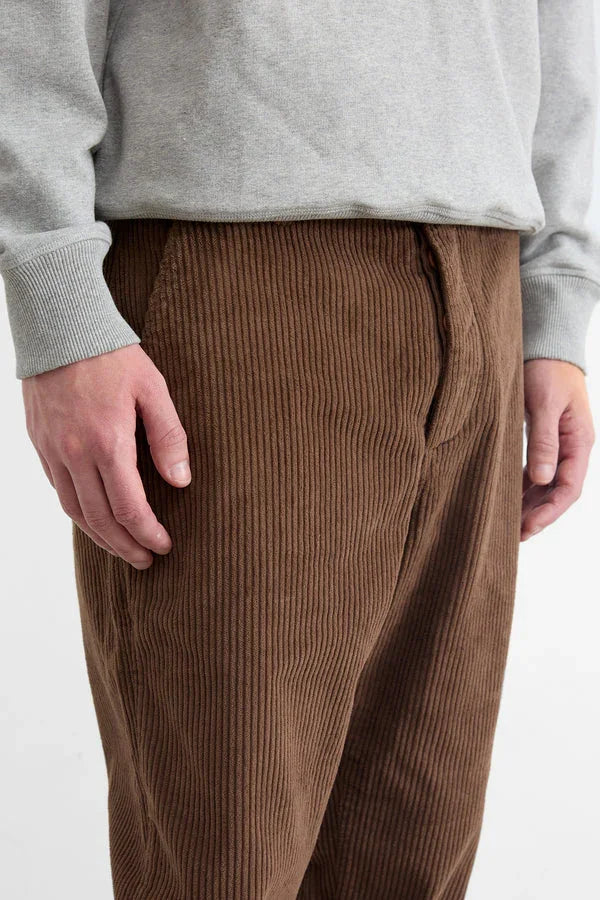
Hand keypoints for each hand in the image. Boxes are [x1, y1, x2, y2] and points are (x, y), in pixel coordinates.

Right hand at [22, 344, 191, 568]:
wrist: (60, 324)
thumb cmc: (112, 355)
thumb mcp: (153, 389)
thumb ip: (169, 437)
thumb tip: (181, 481)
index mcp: (107, 442)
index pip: (129, 508)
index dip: (148, 533)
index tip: (164, 546)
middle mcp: (75, 453)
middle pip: (100, 519)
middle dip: (125, 546)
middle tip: (146, 560)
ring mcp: (52, 450)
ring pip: (74, 511)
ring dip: (100, 538)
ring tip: (122, 549)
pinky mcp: (39, 443)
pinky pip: (57, 490)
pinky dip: (77, 513)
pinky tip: (94, 518)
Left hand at [522, 359, 594, 540]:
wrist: (546, 345)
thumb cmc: (546, 371)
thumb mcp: (544, 405)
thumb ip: (544, 441)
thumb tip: (541, 480)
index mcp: (580, 442)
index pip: (568, 488)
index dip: (550, 512)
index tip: (528, 528)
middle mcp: (572, 448)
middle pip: (558, 492)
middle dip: (539, 515)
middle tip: (515, 537)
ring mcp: (559, 445)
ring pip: (546, 485)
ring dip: (531, 505)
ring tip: (510, 526)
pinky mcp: (544, 439)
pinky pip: (536, 471)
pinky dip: (524, 488)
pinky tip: (509, 500)